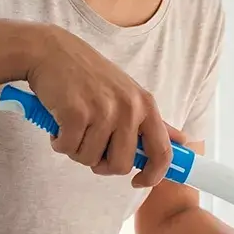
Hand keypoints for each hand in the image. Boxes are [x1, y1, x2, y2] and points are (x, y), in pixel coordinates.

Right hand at [25, 25, 179, 186]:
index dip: (153, 175)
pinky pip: (67, 149)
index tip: (139, 182)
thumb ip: (152, 121)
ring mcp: (103, 110)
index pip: (163, 152)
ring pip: (89, 159)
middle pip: (121, 165)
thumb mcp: (128, 93)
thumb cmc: (89, 75)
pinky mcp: (76, 113)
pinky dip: (59, 142)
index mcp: (146, 105)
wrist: (50, 51)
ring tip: (72, 125)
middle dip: (101, 163)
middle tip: (89, 144)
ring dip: (75, 149)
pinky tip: (59, 122)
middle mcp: (129, 108)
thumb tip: (183, 141)